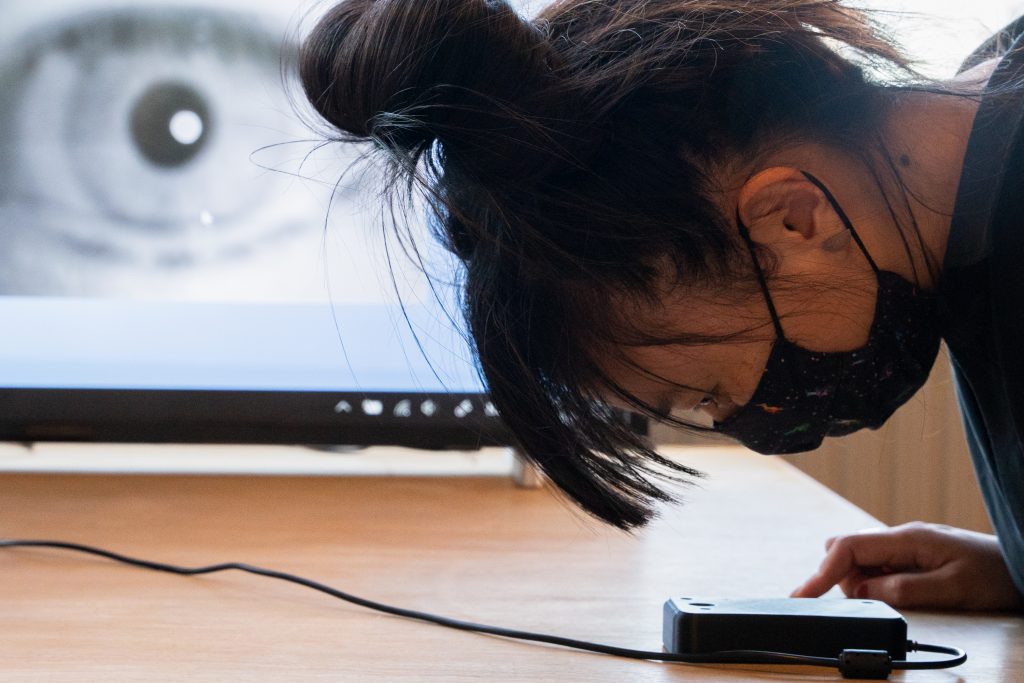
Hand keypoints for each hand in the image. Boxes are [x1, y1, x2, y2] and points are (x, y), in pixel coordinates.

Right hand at [790, 521, 1023, 610]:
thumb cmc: (996, 575)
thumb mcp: (952, 589)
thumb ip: (903, 589)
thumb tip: (861, 590)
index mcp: (908, 538)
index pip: (848, 547)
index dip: (820, 572)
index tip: (802, 596)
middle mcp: (902, 537)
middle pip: (846, 549)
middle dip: (837, 576)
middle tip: (855, 603)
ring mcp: (907, 546)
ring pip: (860, 559)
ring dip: (857, 580)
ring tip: (886, 600)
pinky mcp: (913, 556)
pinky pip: (878, 566)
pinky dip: (872, 581)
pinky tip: (888, 594)